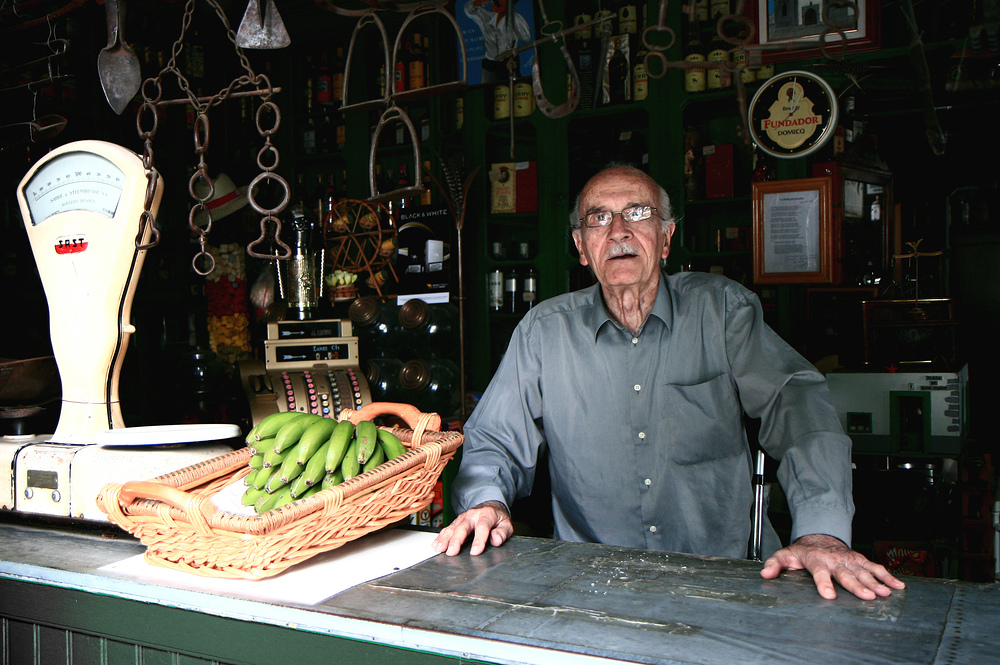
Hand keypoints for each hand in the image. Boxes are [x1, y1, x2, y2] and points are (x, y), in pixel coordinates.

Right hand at [432, 500, 513, 555]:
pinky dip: (440, 537)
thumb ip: (502, 533)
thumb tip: (495, 540)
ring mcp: (462, 518)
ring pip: (452, 528)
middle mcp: (472, 515)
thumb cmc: (498, 519)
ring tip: (440, 549)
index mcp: (486, 515)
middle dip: (456, 540)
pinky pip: (447, 529)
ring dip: (445, 539)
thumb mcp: (507, 525)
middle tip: (452, 552)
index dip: (479, 540)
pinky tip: (436, 545)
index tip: (475, 551)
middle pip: (463, 527)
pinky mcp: (456, 522)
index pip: (482, 527)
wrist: (490, 507)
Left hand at [760, 533, 905, 599]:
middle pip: (847, 574)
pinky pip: (875, 568)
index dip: (824, 584)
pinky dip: (887, 576)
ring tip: (886, 593)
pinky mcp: (860, 560)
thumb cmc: (803, 551)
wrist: (819, 536)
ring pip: (864, 571)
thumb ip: (775, 564)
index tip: (829, 596)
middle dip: (857, 586)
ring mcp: (849, 560)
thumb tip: (765, 573)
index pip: (820, 573)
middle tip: (868, 596)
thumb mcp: (785, 555)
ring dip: (876, 582)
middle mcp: (835, 560)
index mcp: (816, 559)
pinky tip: (898, 586)